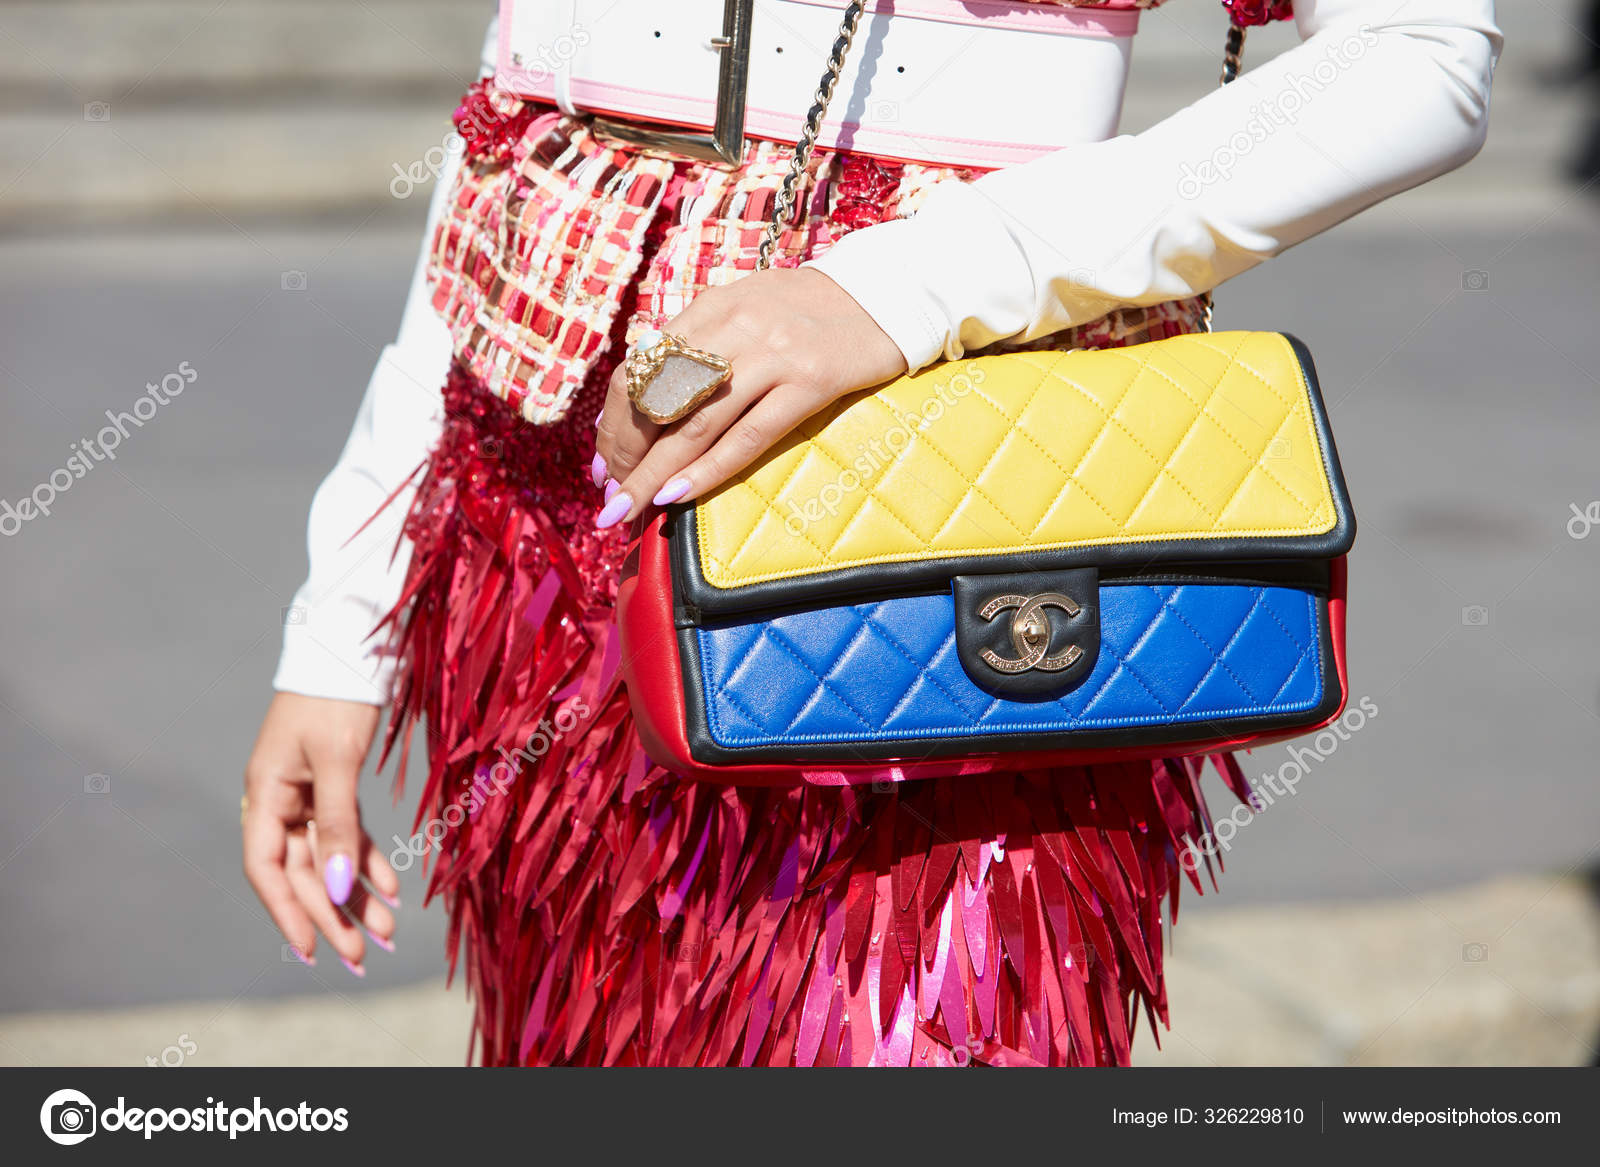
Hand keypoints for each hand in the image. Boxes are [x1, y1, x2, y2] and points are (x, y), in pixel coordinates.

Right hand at [242, 692, 397, 975]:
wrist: (352, 647)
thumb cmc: (336, 697)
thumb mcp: (337, 761)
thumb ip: (337, 825)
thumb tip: (340, 887)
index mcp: (265, 793)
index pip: (267, 868)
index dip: (287, 913)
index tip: (313, 950)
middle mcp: (280, 799)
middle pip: (302, 871)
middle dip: (332, 914)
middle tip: (363, 956)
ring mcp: (306, 793)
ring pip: (330, 857)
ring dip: (356, 895)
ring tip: (387, 933)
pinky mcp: (333, 784)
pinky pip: (347, 834)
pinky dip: (367, 861)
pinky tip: (390, 890)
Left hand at [591, 267, 905, 526]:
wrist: (890, 293)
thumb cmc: (813, 311)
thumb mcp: (748, 308)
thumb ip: (703, 344)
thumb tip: (650, 403)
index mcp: (711, 307)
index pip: (641, 369)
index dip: (615, 421)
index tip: (604, 462)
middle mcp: (734, 327)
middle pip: (657, 397)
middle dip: (625, 454)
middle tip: (610, 497)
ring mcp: (772, 355)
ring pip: (696, 423)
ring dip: (653, 472)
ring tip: (629, 509)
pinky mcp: (809, 383)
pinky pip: (748, 436)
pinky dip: (707, 470)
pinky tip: (678, 496)